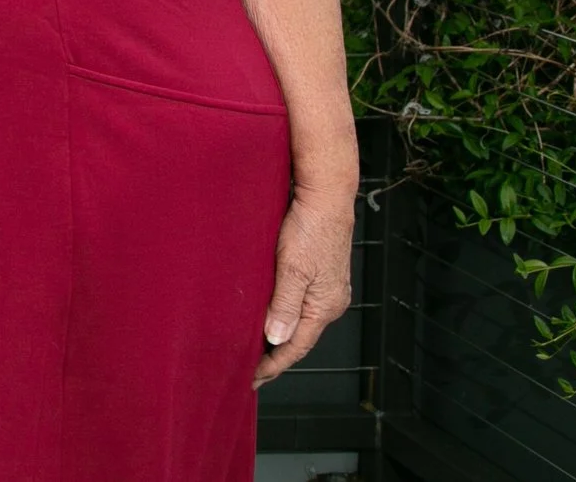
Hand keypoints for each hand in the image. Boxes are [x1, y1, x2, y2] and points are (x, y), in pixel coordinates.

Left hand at [254, 187, 353, 384]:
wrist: (326, 198)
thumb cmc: (311, 229)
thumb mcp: (293, 269)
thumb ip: (284, 306)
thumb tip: (276, 339)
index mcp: (325, 306)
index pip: (296, 346)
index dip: (273, 364)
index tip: (252, 378)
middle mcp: (328, 302)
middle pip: (298, 337)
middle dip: (274, 354)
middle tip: (247, 368)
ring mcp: (325, 288)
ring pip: (297, 320)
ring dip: (276, 334)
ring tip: (252, 346)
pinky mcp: (317, 273)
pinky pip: (297, 303)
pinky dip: (280, 314)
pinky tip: (265, 314)